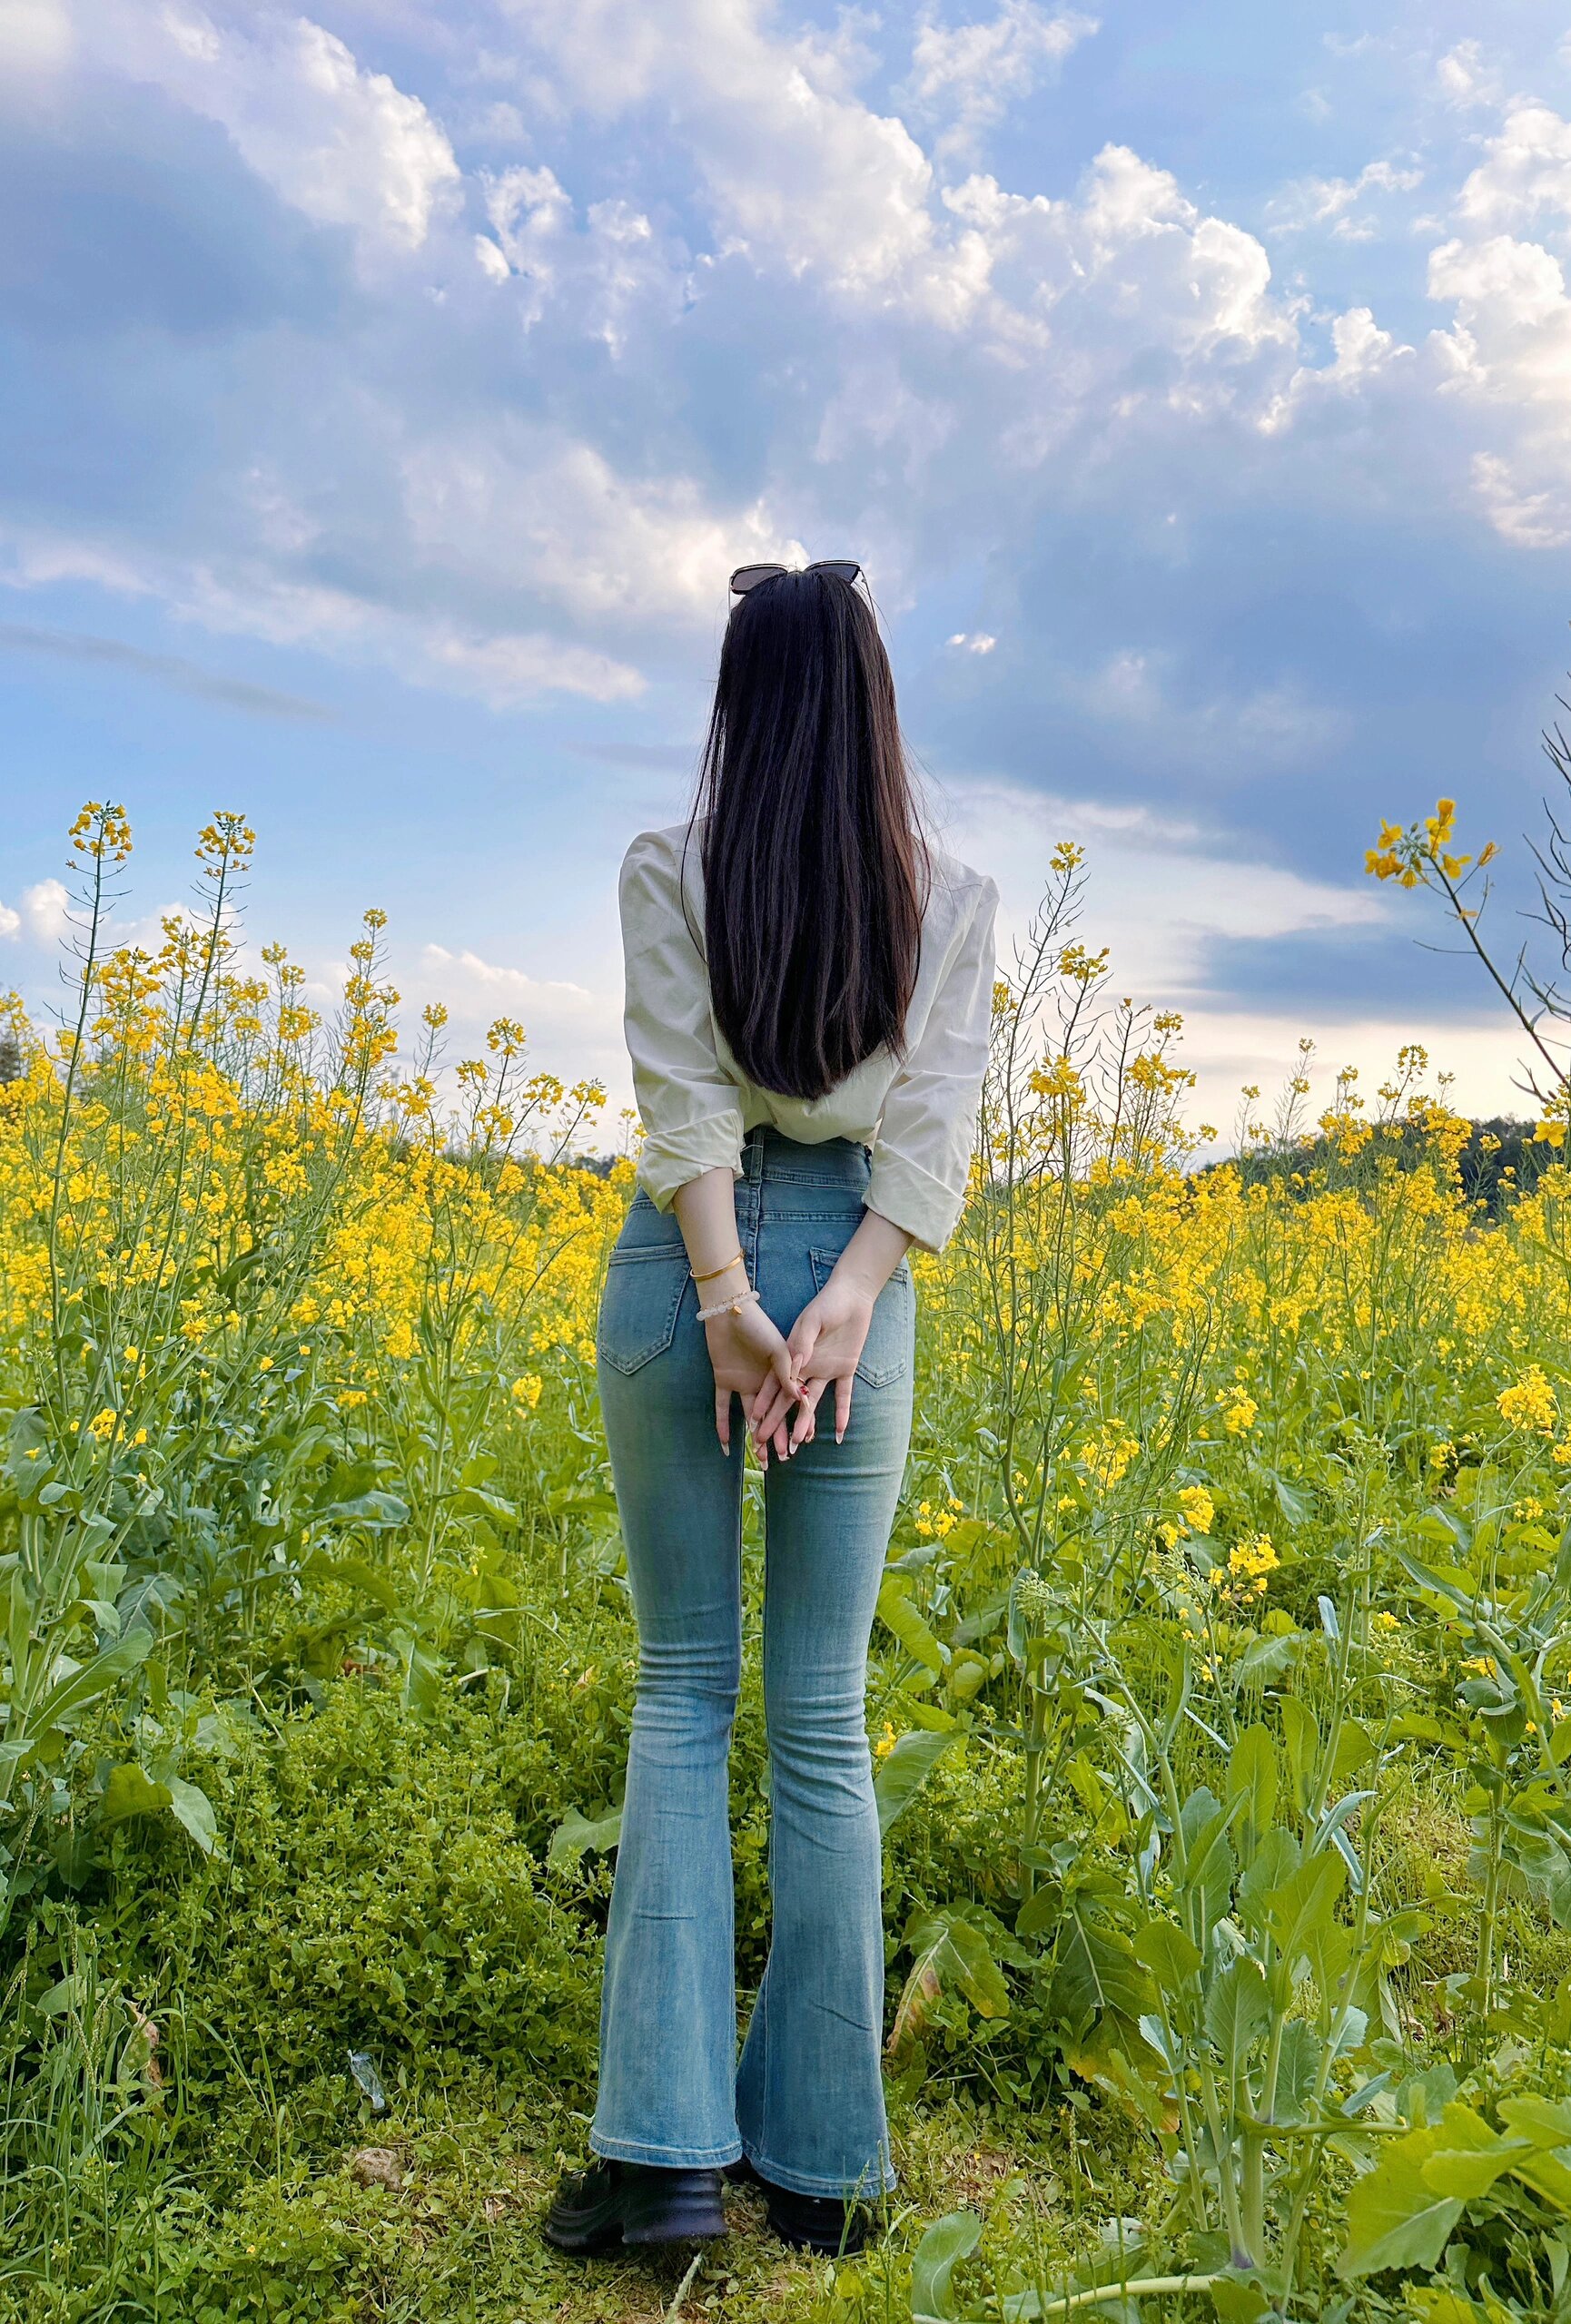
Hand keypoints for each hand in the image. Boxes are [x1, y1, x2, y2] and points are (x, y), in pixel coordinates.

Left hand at [704, 1296, 801, 1461]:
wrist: (730, 1310)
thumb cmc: (758, 1325)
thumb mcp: (778, 1349)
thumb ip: (788, 1373)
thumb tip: (802, 1399)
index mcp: (780, 1372)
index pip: (790, 1403)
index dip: (798, 1421)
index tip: (805, 1441)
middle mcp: (762, 1381)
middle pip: (772, 1414)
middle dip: (779, 1436)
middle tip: (784, 1458)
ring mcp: (743, 1382)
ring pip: (750, 1416)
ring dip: (756, 1436)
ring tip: (763, 1459)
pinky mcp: (723, 1380)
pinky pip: (723, 1407)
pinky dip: (724, 1426)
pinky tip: (727, 1445)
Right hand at [750, 1272, 874, 1452]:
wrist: (851, 1295)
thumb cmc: (826, 1304)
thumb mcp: (812, 1321)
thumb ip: (803, 1343)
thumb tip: (796, 1366)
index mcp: (792, 1356)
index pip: (774, 1386)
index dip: (764, 1405)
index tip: (754, 1423)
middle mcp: (806, 1367)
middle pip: (788, 1399)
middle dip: (777, 1422)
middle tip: (766, 1444)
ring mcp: (825, 1370)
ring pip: (812, 1402)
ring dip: (805, 1422)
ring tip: (797, 1444)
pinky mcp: (845, 1368)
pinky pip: (843, 1396)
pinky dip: (842, 1413)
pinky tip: (839, 1433)